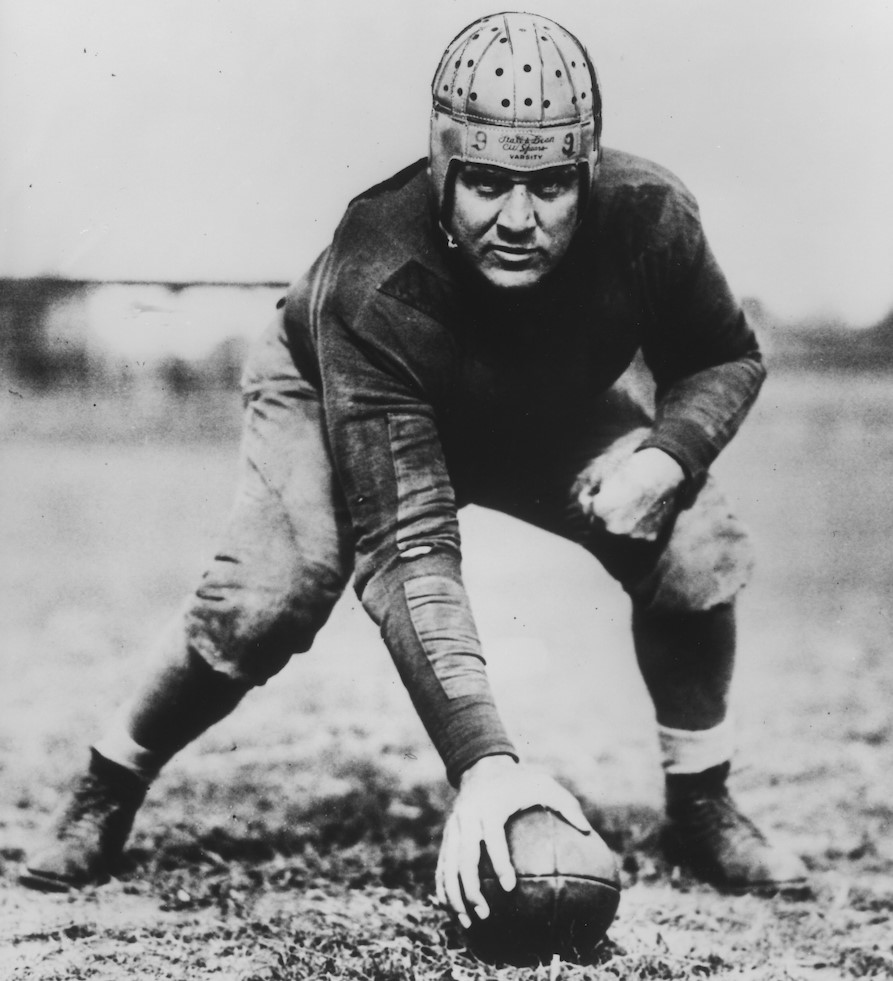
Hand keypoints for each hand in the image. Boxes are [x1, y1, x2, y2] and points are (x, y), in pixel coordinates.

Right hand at [435, 755, 591, 928]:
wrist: (483, 767)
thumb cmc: (520, 781)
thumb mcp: (544, 785)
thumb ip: (565, 805)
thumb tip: (588, 830)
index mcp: (490, 806)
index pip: (492, 837)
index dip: (499, 862)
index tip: (510, 887)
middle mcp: (468, 817)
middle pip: (464, 856)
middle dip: (471, 888)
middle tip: (486, 913)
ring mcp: (455, 827)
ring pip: (449, 865)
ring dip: (455, 895)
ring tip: (468, 922)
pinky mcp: (449, 835)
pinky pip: (443, 864)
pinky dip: (444, 887)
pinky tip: (452, 910)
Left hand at [578, 447, 684, 541]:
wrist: (664, 472)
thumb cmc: (632, 469)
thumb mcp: (604, 475)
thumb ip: (590, 492)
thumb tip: (584, 501)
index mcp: (600, 512)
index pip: (587, 512)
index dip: (590, 501)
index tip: (596, 495)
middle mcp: (613, 528)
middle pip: (600, 525)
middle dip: (602, 515)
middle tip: (613, 501)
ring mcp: (632, 534)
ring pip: (618, 532)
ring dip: (619, 523)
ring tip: (628, 506)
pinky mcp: (649, 536)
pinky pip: (637, 534)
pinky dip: (637, 526)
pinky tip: (642, 511)